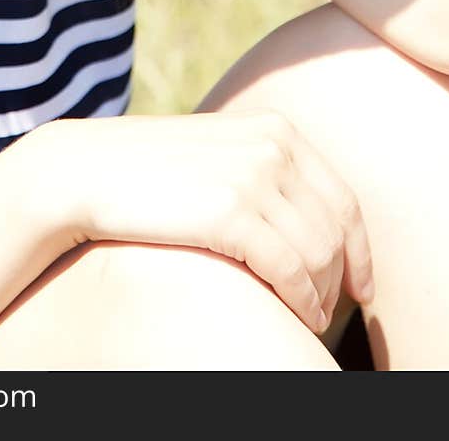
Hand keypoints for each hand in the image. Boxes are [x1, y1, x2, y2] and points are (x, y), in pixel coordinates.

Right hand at [32, 107, 374, 335]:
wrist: (86, 171)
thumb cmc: (150, 172)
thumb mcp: (218, 154)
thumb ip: (263, 170)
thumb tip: (306, 221)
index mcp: (276, 128)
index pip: (342, 198)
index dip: (361, 250)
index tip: (362, 287)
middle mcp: (274, 146)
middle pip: (336, 230)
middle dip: (342, 279)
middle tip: (333, 313)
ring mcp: (254, 176)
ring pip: (319, 254)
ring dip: (322, 296)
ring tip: (308, 320)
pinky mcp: (230, 212)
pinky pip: (290, 269)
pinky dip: (302, 299)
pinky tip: (297, 316)